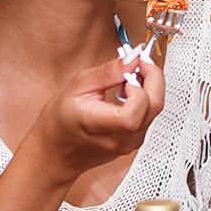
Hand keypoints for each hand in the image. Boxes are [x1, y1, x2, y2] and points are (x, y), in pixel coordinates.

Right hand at [30, 51, 163, 180]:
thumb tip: (133, 58)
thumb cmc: (59, 123)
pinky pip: (150, 116)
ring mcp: (130, 143)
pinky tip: (128, 92)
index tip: (131, 70)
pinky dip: (145, 98)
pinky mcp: (135, 142)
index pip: (134, 113)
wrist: (55, 152)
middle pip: (154, 107)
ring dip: (149, 87)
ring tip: (128, 79)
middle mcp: (120, 139)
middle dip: (153, 78)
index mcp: (100, 126)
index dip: (139, 87)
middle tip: (139, 63)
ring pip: (155, 110)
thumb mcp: (77, 87)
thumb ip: (108, 72)